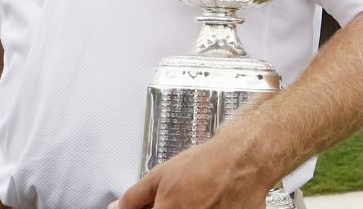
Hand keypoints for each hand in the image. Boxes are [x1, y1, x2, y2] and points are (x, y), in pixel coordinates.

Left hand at [109, 137, 271, 208]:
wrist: (245, 158)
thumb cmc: (208, 164)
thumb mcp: (160, 175)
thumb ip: (133, 197)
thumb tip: (117, 208)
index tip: (155, 206)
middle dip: (172, 207)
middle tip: (180, 198)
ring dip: (192, 207)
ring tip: (198, 197)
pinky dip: (212, 207)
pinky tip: (214, 200)